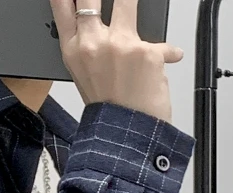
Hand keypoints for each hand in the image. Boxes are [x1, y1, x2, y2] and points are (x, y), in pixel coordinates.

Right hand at [49, 0, 184, 124]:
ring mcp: (119, 45)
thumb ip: (90, 43)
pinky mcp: (145, 51)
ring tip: (133, 16)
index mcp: (74, 50)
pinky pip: (161, 42)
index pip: (62, 5)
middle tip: (114, 2)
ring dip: (131, 5)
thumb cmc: (108, 110)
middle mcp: (93, 44)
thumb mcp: (87, 74)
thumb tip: (100, 22)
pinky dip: (168, 52)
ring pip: (127, 2)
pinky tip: (169, 59)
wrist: (126, 138)